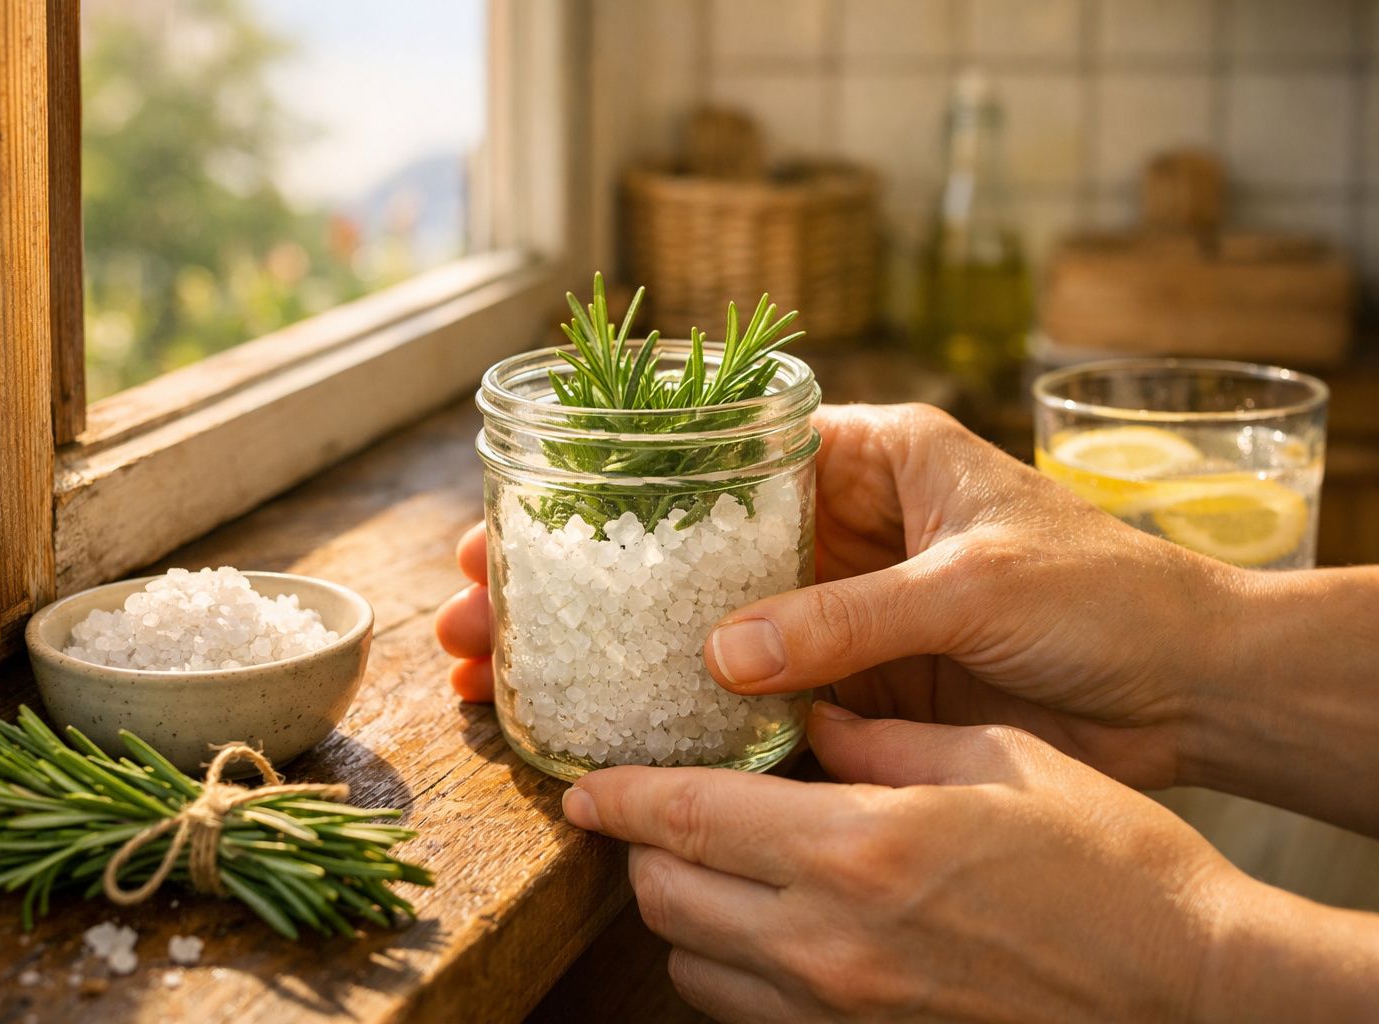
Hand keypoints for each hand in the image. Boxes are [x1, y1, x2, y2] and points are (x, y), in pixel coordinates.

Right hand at [436, 403, 1243, 787]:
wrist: (1190, 687)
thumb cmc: (1110, 592)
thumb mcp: (978, 584)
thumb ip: (851, 617)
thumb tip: (722, 655)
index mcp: (869, 456)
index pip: (716, 452)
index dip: (616, 482)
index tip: (527, 513)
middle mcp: (836, 526)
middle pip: (680, 543)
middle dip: (578, 572)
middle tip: (477, 600)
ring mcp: (834, 608)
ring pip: (697, 620)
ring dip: (607, 644)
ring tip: (500, 668)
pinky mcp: (850, 681)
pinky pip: (750, 691)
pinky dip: (681, 708)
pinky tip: (603, 725)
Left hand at [563, 706, 1244, 1022]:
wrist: (1192, 993)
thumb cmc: (1113, 864)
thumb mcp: (1000, 760)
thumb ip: (883, 737)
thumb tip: (814, 721)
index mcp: (859, 848)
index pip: (686, 820)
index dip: (619, 800)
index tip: (584, 787)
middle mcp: (830, 942)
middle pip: (665, 899)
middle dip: (641, 854)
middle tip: (655, 816)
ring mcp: (843, 1012)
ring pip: (692, 969)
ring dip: (683, 916)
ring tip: (715, 872)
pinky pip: (750, 1017)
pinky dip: (733, 973)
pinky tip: (772, 932)